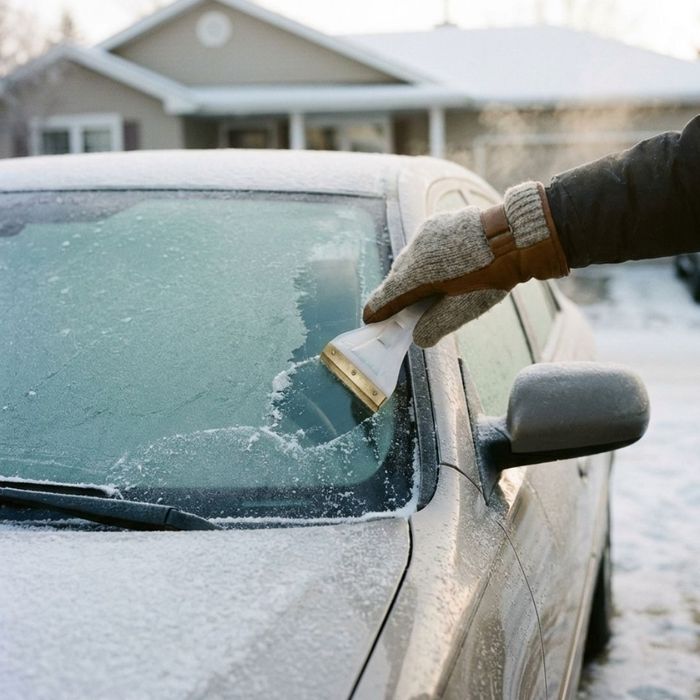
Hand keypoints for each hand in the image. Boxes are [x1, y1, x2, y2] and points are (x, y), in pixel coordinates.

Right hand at [362, 182, 568, 346]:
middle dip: (395, 294)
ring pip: (409, 259)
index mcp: (419, 274)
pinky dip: (423, 259)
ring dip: (410, 275)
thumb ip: (437, 325)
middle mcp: (416, 251)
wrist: (514, 236)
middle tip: (396, 310)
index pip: (390, 295)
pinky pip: (421, 245)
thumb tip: (419, 337)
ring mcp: (425, 233)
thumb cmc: (492, 275)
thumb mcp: (465, 308)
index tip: (370, 318)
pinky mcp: (436, 223)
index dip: (378, 309)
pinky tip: (436, 267)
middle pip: (397, 277)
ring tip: (419, 290)